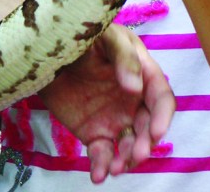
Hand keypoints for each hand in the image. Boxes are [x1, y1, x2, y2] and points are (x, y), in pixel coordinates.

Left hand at [39, 24, 174, 182]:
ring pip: (129, 145)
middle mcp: (133, 100)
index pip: (162, 98)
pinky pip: (102, 154)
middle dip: (146, 144)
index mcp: (142, 73)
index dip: (163, 117)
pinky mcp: (94, 132)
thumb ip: (123, 57)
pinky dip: (102, 166)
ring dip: (127, 159)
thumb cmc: (82, 35)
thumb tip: (135, 88)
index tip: (156, 133)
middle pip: (148, 127)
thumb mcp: (105, 36)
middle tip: (136, 155)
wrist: (46, 49)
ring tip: (115, 168)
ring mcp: (114, 117)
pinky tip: (98, 175)